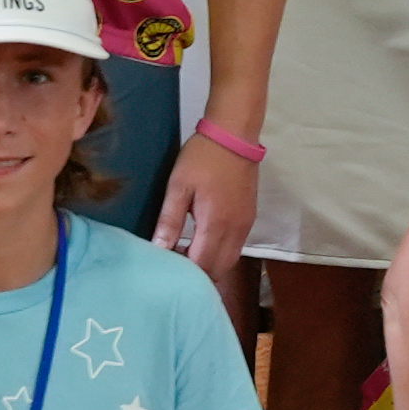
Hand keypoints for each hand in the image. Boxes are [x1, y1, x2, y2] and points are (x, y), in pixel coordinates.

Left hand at [157, 130, 262, 287]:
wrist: (234, 136)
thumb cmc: (202, 158)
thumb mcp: (178, 187)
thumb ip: (169, 221)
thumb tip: (159, 250)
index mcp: (215, 225)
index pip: (201, 265)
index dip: (184, 272)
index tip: (166, 264)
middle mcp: (235, 231)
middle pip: (218, 270)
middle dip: (198, 273)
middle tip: (175, 260)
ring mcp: (245, 226)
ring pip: (229, 261)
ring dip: (210, 264)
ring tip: (187, 251)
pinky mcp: (250, 218)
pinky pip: (236, 247)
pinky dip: (220, 253)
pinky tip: (203, 240)